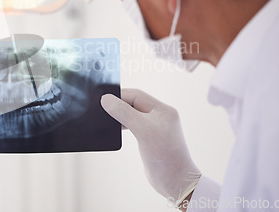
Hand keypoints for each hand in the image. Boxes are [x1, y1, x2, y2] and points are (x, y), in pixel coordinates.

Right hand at [101, 89, 200, 206]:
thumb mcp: (143, 131)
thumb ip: (124, 113)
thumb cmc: (165, 156)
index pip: (136, 95)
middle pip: (134, 103)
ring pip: (132, 115)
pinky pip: (133, 127)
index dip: (119, 96)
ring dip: (120, 116)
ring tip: (107, 120)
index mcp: (162, 110)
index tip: (103, 99)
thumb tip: (106, 99)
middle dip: (118, 105)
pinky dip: (123, 126)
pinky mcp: (150, 140)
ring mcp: (155, 128)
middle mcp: (159, 117)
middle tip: (102, 109)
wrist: (175, 183)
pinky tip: (115, 131)